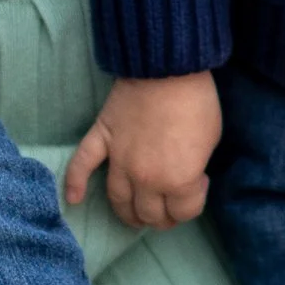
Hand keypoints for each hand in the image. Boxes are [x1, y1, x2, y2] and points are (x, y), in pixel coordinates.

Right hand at [64, 73, 222, 230]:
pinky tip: (74, 200)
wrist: (168, 68)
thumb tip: (187, 177)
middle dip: (162, 216)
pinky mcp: (102, 140)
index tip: (198, 183)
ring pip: (119, 200)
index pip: (183, 212)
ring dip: (128, 213)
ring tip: (135, 215)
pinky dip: (75, 183)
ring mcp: (119, 161)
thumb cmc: (197, 103)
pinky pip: (82, 166)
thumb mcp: (211, 141)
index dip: (193, 203)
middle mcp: (145, 179)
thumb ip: (195, 168)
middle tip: (168, 206)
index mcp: (177, 181)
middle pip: (149, 213)